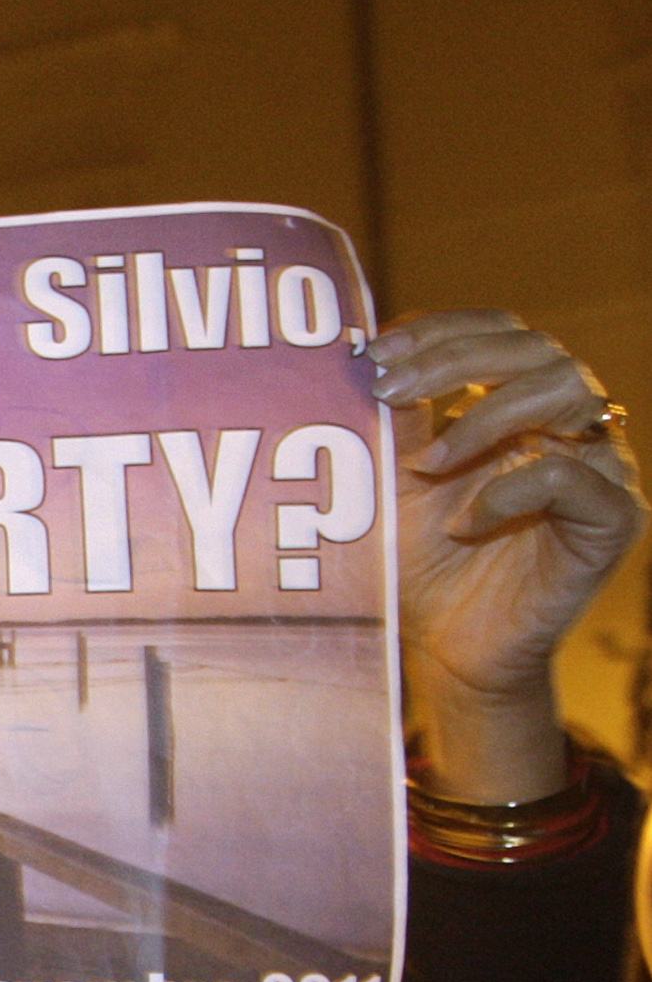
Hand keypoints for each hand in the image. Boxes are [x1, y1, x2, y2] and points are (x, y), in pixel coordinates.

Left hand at [372, 311, 642, 799]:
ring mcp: (599, 468)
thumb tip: (367, 353)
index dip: (444, 330)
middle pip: (539, 349)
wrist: (450, 651)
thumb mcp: (396, 483)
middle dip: (456, 360)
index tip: (374, 352)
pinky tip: (464, 522)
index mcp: (521, 406)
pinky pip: (573, 476)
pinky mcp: (614, 518)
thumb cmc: (423, 565)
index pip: (504, 334)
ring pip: (568, 391)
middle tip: (389, 389)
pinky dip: (508, 490)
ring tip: (425, 464)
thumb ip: (397, 421)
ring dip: (484, 418)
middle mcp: (570, 427)